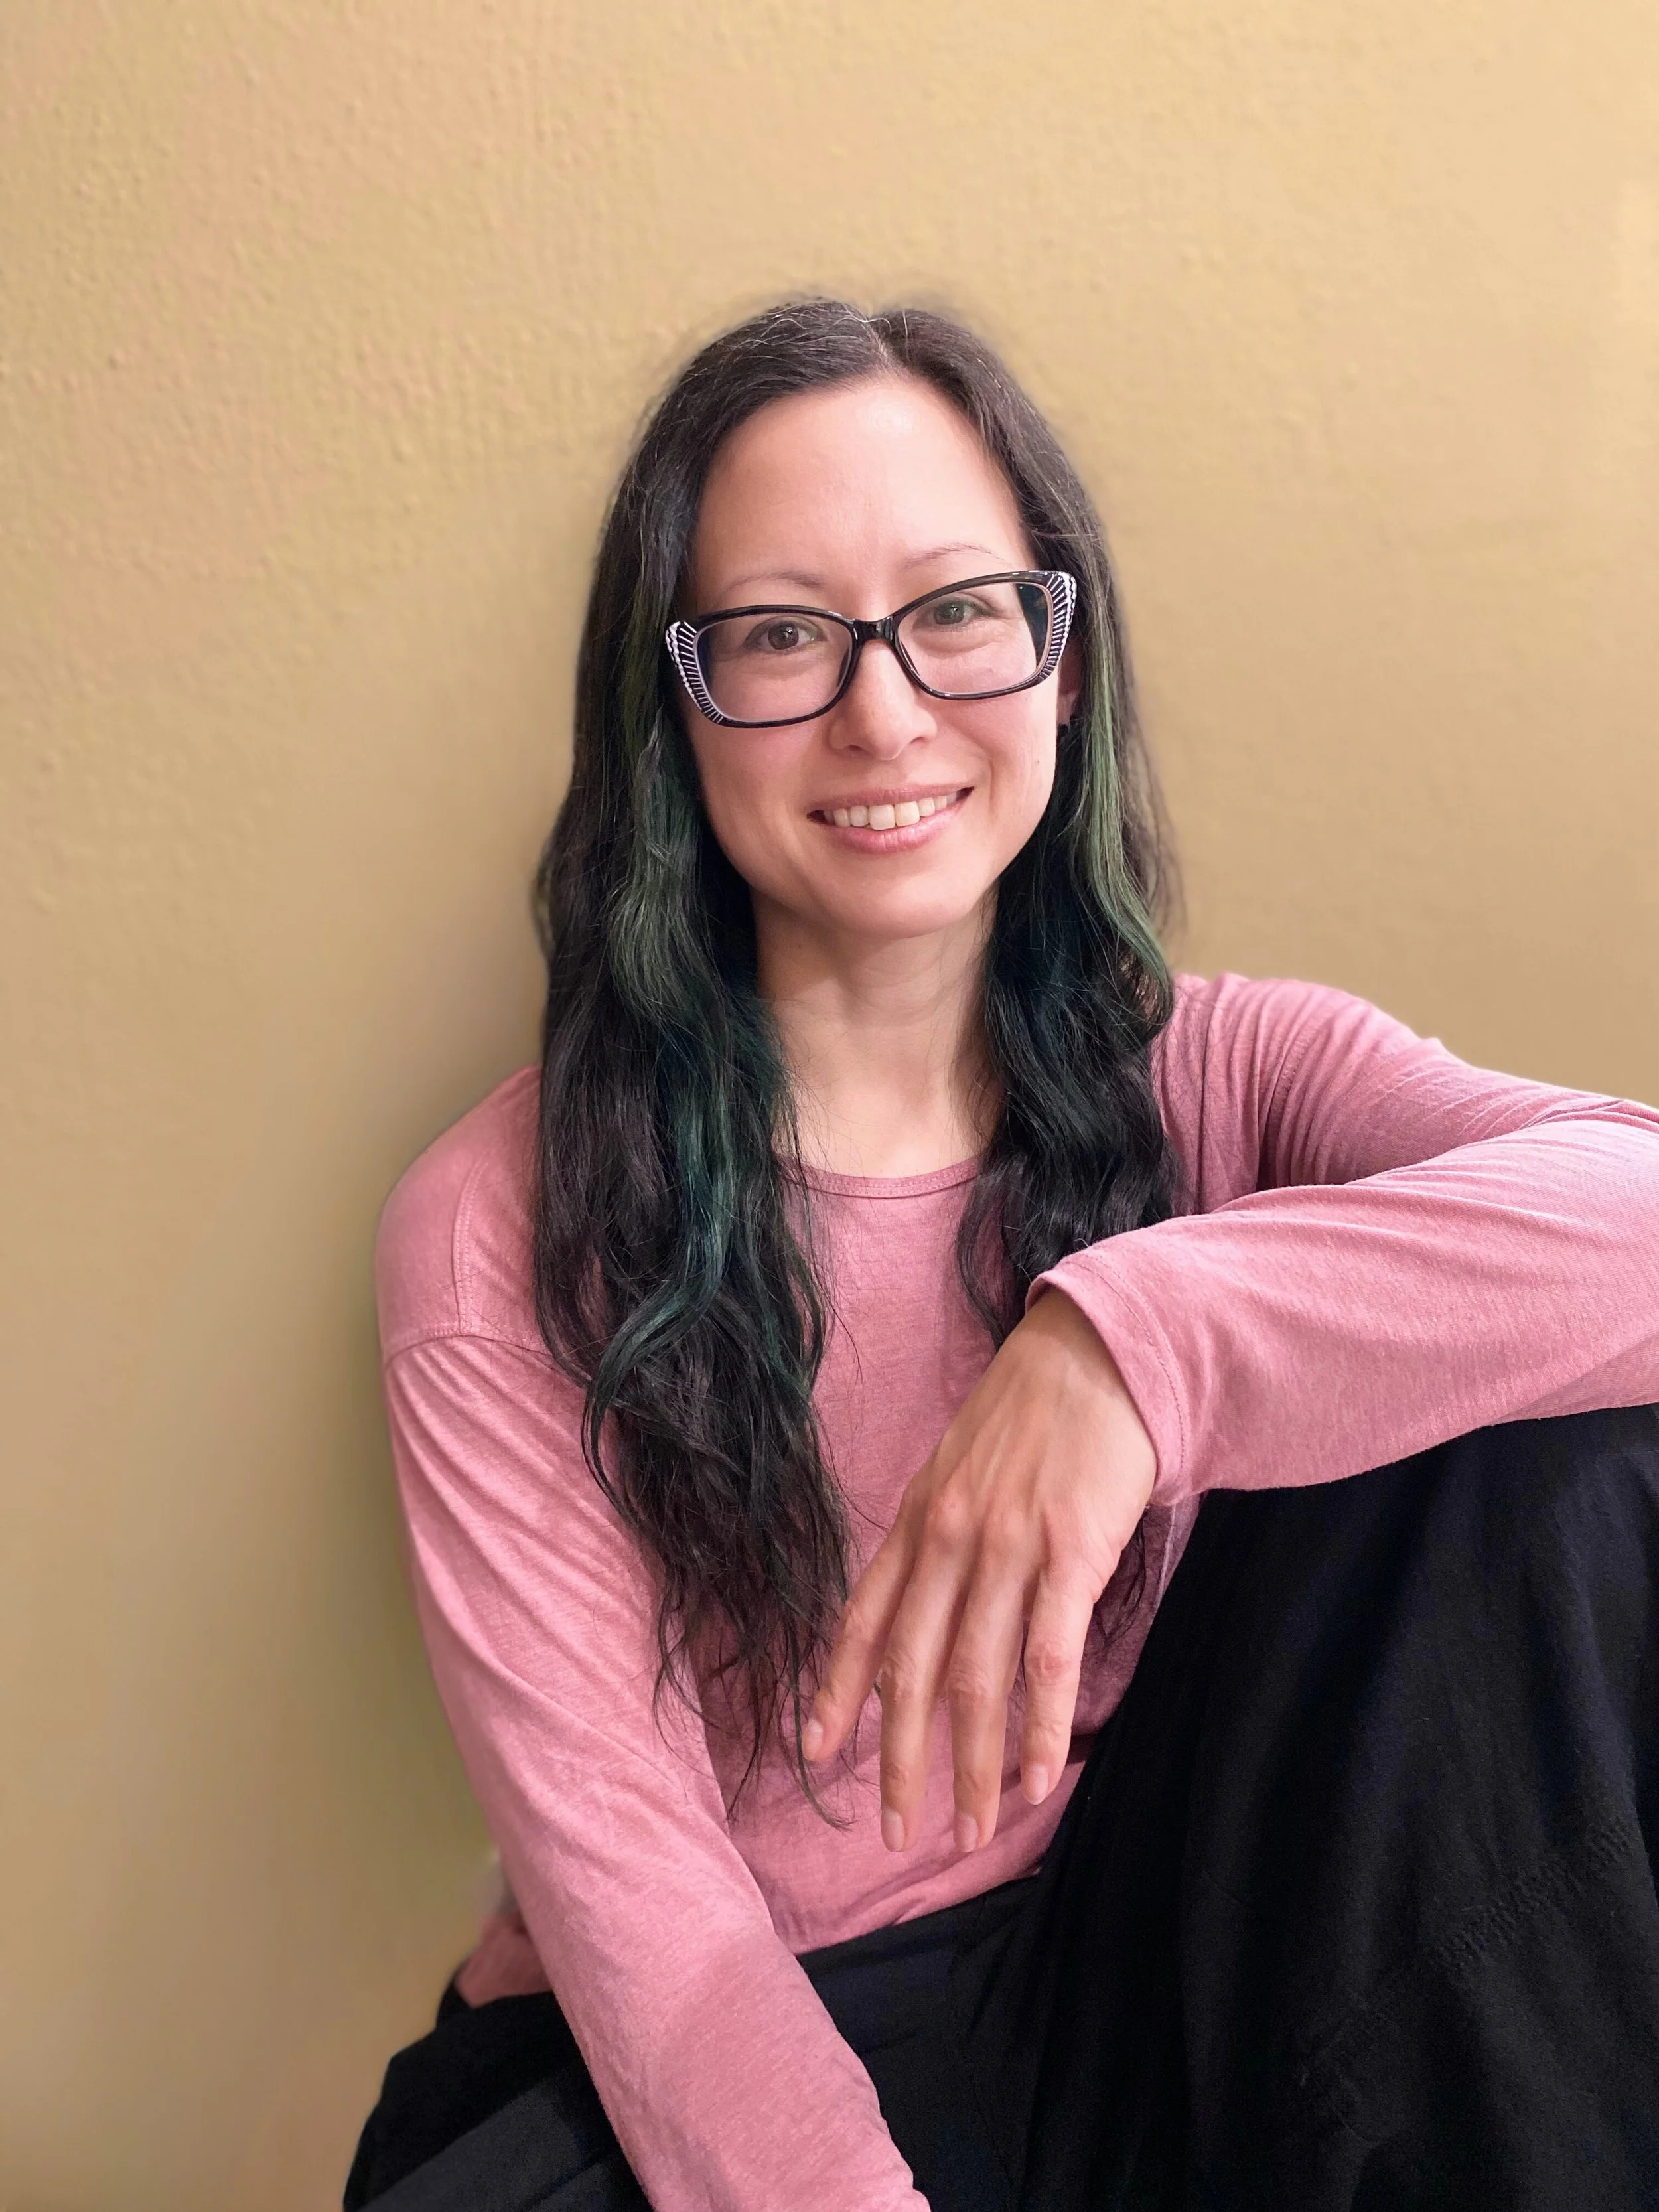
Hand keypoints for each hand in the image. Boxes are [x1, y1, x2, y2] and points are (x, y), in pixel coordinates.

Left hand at [801, 1288, 1156, 1853]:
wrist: (1099, 1355)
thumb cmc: (1032, 1416)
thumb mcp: (960, 1470)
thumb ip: (938, 1541)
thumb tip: (927, 1615)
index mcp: (917, 1521)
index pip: (862, 1620)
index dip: (836, 1691)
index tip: (815, 1752)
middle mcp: (949, 1540)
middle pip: (913, 1670)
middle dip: (901, 1760)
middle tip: (898, 1832)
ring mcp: (1008, 1548)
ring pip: (978, 1679)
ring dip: (973, 1766)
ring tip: (973, 1830)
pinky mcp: (1071, 1553)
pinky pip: (1047, 1658)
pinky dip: (1040, 1727)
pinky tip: (1037, 1779)